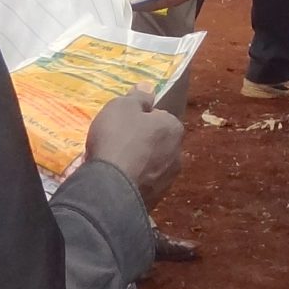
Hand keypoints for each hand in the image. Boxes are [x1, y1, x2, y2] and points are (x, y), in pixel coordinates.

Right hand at [83, 88, 183, 208]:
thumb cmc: (117, 139)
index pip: (158, 117)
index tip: (122, 124)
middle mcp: (178, 154)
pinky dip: (131, 181)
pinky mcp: (155, 200)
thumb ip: (138, 97)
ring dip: (136, 163)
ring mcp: (168, 180)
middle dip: (139, 142)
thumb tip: (149, 87)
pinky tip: (114, 181)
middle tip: (115, 144)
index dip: (138, 119)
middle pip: (156, 142)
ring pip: (150, 165)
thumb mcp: (122, 107)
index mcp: (174, 128)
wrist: (110, 188)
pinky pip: (142, 184)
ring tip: (112, 165)